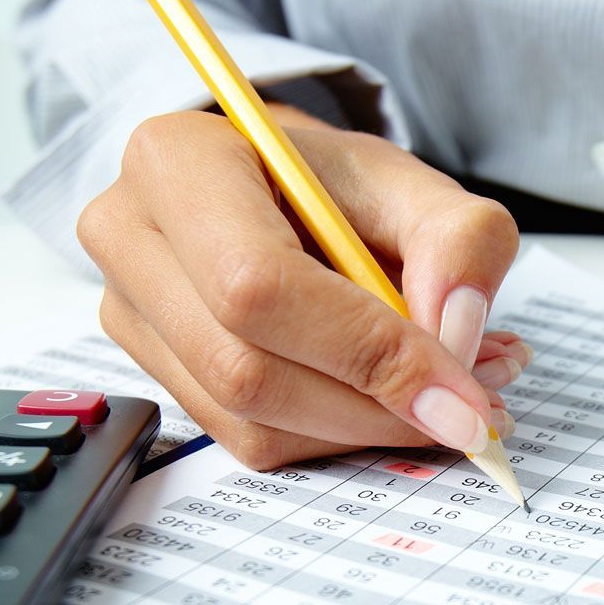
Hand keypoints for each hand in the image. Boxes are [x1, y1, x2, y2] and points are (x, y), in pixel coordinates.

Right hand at [79, 102, 529, 468]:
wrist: (275, 191)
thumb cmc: (331, 183)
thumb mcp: (410, 183)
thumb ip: (459, 239)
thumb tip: (456, 332)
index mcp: (177, 164)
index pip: (257, 286)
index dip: (366, 353)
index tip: (463, 395)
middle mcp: (129, 239)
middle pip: (247, 370)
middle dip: (375, 406)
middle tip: (474, 407)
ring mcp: (131, 316)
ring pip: (251, 422)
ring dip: (367, 428)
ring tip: (450, 390)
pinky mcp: (157, 376)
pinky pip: (253, 440)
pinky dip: (340, 435)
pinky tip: (393, 398)